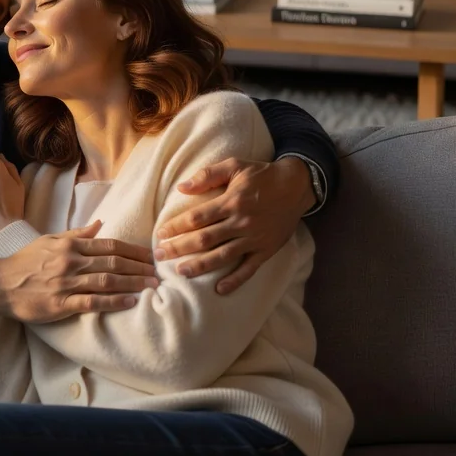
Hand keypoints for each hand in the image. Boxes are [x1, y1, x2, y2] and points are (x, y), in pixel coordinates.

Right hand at [0, 221, 158, 321]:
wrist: (0, 283)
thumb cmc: (26, 261)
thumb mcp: (50, 240)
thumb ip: (77, 233)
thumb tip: (100, 223)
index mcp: (70, 245)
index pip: (109, 244)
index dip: (133, 250)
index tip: (150, 255)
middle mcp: (71, 261)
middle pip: (113, 262)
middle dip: (139, 267)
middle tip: (159, 272)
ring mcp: (67, 282)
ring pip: (107, 280)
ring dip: (133, 283)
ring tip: (152, 286)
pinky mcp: (61, 303)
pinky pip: (93, 302)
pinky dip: (113, 301)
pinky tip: (130, 302)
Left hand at [153, 157, 313, 295]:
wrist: (296, 186)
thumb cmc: (260, 174)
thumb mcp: (234, 166)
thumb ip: (207, 175)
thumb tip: (181, 188)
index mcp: (230, 201)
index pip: (196, 218)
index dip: (175, 227)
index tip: (160, 234)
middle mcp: (241, 222)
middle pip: (204, 239)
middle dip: (179, 248)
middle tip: (159, 256)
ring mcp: (254, 239)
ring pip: (222, 256)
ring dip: (200, 266)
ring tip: (180, 272)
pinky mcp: (266, 250)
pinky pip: (249, 269)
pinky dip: (235, 281)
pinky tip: (219, 289)